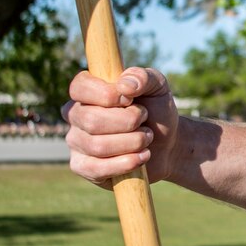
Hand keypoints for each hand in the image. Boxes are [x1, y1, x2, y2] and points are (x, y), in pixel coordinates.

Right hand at [62, 66, 179, 187]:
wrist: (168, 145)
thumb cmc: (157, 112)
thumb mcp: (158, 88)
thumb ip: (143, 77)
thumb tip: (124, 85)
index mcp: (87, 91)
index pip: (79, 87)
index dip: (107, 94)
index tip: (130, 99)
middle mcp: (76, 115)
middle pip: (90, 120)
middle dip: (127, 121)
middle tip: (144, 120)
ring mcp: (76, 141)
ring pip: (96, 145)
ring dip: (132, 142)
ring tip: (147, 138)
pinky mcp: (83, 167)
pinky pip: (95, 168)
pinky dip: (125, 163)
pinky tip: (141, 157)